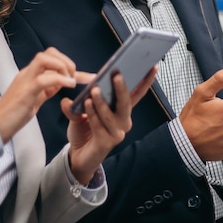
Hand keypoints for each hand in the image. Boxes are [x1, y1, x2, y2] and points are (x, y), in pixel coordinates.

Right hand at [0, 48, 76, 142]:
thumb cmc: (13, 115)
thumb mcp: (34, 98)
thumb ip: (46, 89)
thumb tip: (61, 82)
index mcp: (30, 74)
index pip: (51, 58)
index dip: (69, 64)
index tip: (85, 77)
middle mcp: (27, 73)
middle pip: (48, 53)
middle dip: (66, 61)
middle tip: (75, 78)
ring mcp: (25, 81)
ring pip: (44, 59)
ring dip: (62, 67)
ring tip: (72, 81)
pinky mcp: (25, 92)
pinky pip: (43, 79)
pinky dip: (59, 79)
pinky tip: (69, 85)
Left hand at [61, 66, 156, 184]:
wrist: (77, 156)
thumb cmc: (84, 131)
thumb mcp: (79, 113)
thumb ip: (76, 105)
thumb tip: (68, 100)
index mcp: (120, 110)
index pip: (136, 94)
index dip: (145, 81)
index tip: (153, 66)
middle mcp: (123, 121)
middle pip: (126, 102)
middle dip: (122, 88)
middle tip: (117, 75)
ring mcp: (117, 133)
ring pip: (111, 114)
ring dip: (102, 101)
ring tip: (94, 90)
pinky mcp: (106, 143)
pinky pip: (99, 125)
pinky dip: (92, 113)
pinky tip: (86, 104)